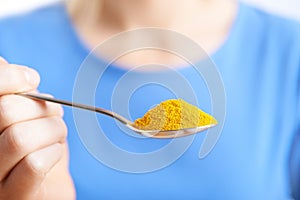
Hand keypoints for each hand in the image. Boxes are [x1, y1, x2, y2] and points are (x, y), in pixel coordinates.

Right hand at [0, 57, 74, 199]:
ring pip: (21, 137)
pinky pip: (35, 164)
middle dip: (41, 106)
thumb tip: (17, 73)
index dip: (9, 76)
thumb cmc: (34, 145)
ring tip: (58, 131)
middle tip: (54, 111)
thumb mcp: (23, 114)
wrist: (46, 186)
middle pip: (7, 111)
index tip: (31, 79)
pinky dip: (54, 151)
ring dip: (53, 128)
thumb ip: (14, 92)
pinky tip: (55, 151)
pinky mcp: (14, 197)